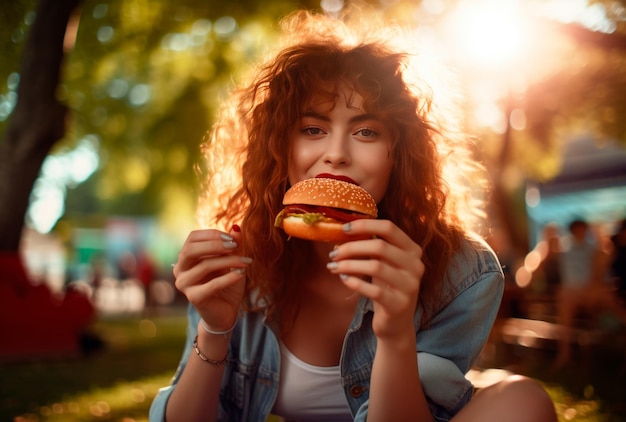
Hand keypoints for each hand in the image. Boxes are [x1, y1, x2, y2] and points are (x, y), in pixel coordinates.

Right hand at [173, 226, 250, 330]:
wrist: (226, 311)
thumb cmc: (227, 283)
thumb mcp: (232, 261)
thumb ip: (233, 245)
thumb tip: (236, 227)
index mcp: (186, 257)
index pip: (192, 238)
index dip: (212, 234)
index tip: (232, 238)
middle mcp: (180, 269)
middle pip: (191, 249)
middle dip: (215, 245)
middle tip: (235, 246)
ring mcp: (184, 284)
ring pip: (204, 266)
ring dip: (228, 261)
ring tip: (246, 262)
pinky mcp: (194, 298)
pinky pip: (213, 284)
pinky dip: (229, 277)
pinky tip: (242, 274)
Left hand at [326, 219, 423, 338]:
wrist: (396, 324)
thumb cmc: (387, 288)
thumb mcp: (384, 263)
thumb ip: (373, 246)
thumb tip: (346, 229)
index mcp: (412, 250)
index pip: (389, 228)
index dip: (365, 224)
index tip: (344, 228)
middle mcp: (416, 266)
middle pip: (380, 246)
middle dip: (352, 247)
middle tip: (333, 253)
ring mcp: (410, 286)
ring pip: (376, 266)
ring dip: (349, 265)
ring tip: (333, 267)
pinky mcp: (399, 304)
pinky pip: (373, 290)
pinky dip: (354, 282)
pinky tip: (343, 279)